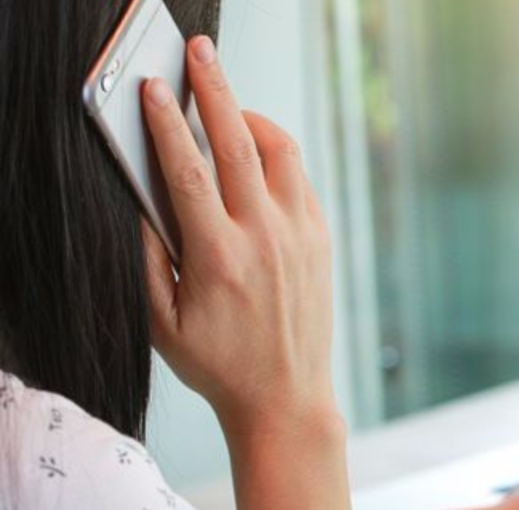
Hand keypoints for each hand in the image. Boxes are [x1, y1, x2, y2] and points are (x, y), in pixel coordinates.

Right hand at [142, 36, 335, 431]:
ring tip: (226, 107)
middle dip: (214, 90)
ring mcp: (301, 235)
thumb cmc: (219, 364)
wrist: (286, 396)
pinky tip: (254, 156)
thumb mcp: (162, 321)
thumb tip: (145, 199)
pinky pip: (300, 178)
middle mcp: (266, 238)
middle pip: (239, 143)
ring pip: (281, 152)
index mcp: (220, 257)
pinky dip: (276, 155)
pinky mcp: (322, 239)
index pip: (189, 171)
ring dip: (251, 118)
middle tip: (198, 53)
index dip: (167, 123)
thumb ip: (150, 256)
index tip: (151, 88)